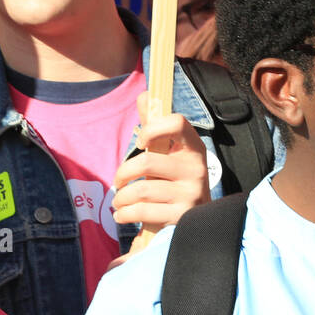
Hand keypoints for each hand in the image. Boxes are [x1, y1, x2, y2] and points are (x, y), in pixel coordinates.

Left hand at [112, 92, 210, 242]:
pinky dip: (124, 214)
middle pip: (146, 163)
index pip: (177, 122)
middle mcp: (196, 169)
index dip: (153, 128)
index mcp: (193, 148)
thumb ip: (155, 128)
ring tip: (119, 202)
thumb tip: (145, 95)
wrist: (195, 219)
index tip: (140, 143)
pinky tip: (123, 215)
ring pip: (140, 191)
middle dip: (122, 174)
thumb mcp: (168, 154)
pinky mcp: (181, 217)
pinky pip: (142, 211)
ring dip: (120, 198)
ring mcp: (190, 194)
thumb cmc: (173, 180)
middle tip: (118, 183)